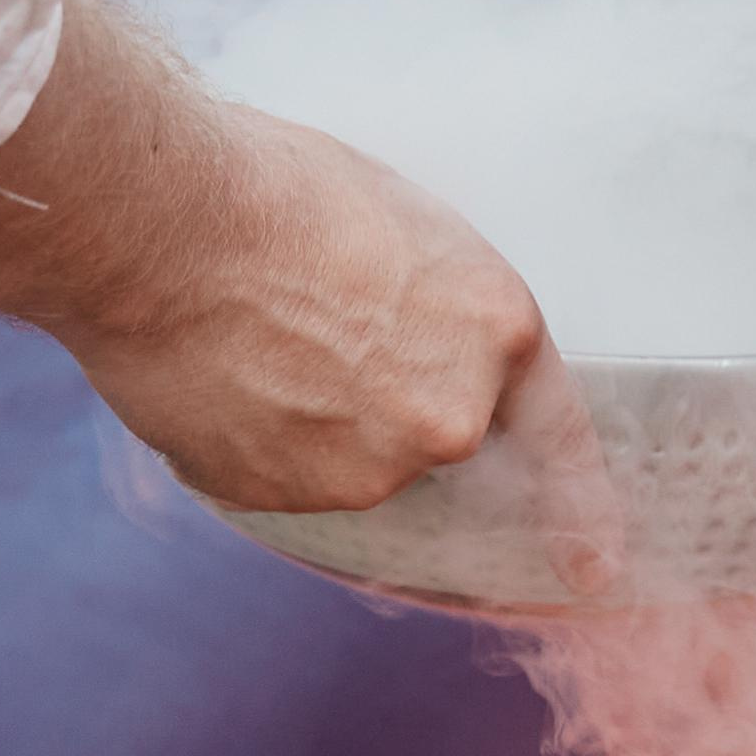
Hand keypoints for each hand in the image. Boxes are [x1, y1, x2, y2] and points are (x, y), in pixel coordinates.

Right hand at [79, 98, 619, 575]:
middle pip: (429, 437)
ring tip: (248, 338)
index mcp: (498, 331)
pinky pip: (276, 477)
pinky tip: (217, 373)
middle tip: (305, 335)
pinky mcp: (289, 496)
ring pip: (347, 459)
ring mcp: (370, 467)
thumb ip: (441, 314)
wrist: (162, 220)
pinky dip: (249, 440)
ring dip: (307, 420)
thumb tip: (422, 346)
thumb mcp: (405, 229)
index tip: (593, 564)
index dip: (579, 505)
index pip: (557, 436)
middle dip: (377, 398)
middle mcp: (452, 418)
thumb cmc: (274, 191)